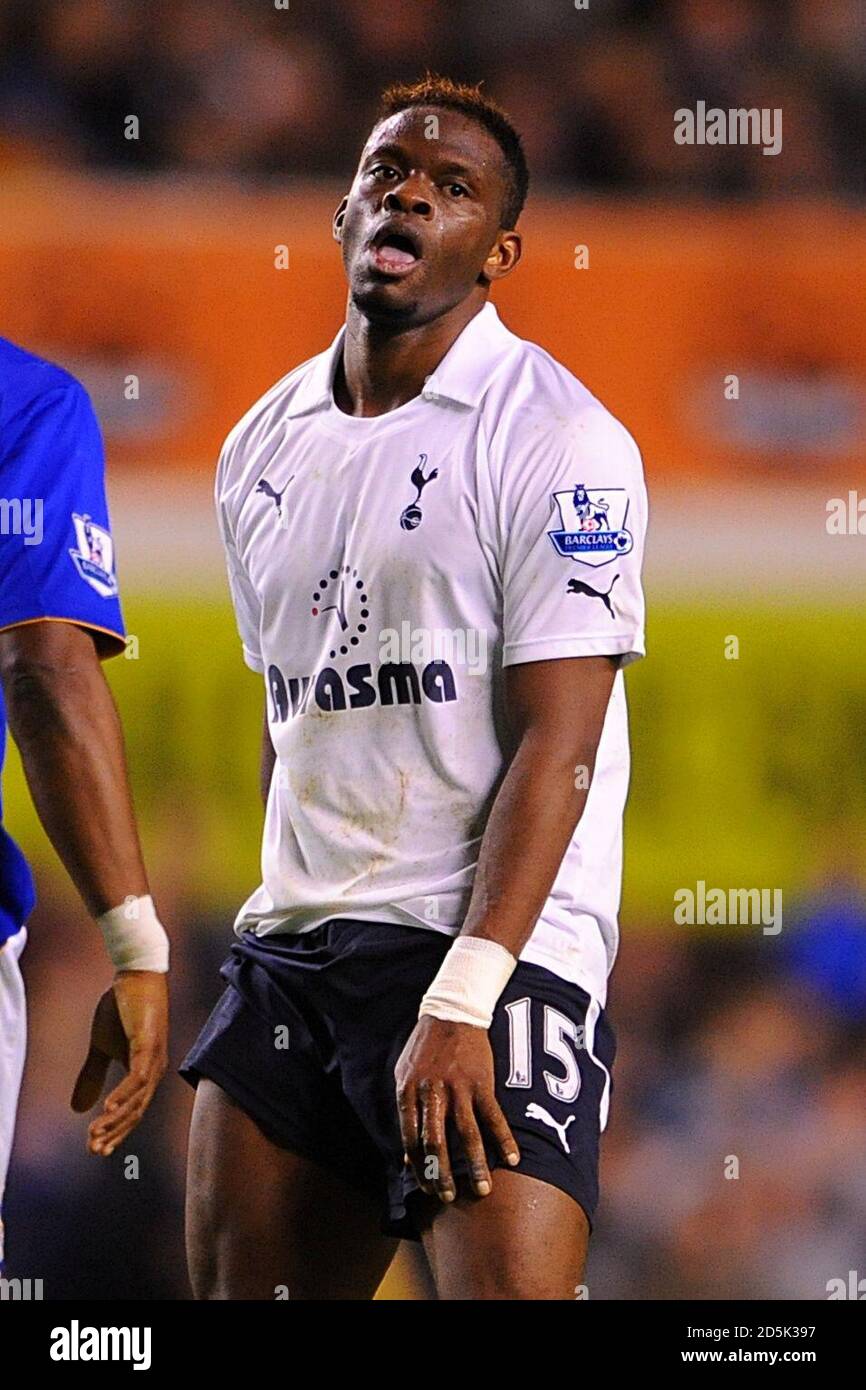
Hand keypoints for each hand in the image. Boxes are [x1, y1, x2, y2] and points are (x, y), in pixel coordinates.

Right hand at [71, 970, 168, 1155]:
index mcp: (145, 1072)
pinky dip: (124, 1094)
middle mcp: (154, 1070)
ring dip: (116, 1119)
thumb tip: (78, 1109)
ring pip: (137, 1099)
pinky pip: (138, 1076)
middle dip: (115, 1133)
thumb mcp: (101, 1046)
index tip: (97, 1150)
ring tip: (96, 1134)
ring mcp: (154, 1057)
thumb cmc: (121, 1009)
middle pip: (136, 1112)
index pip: (133, 1111)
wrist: (133, 974)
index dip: (116, 1132)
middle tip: (94, 1150)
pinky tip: (107, 1107)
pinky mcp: (149, 1043)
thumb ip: (92, 1076)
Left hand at [395, 1014, 519, 1202]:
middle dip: (443, 1174)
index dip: (418, 1167)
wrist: (451, 1012)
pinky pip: (494, 1116)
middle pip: (436, 1142)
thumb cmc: (424, 1047)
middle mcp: (433, 1093)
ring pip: (467, 1134)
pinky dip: (504, 1139)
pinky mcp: (482, 1082)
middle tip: (450, 1196)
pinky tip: (513, 1159)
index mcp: (409, 1093)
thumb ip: (406, 1112)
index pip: (410, 1139)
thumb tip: (407, 1154)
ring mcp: (459, 1088)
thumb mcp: (404, 1074)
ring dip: (475, 1165)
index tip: (426, 1187)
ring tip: (482, 1189)